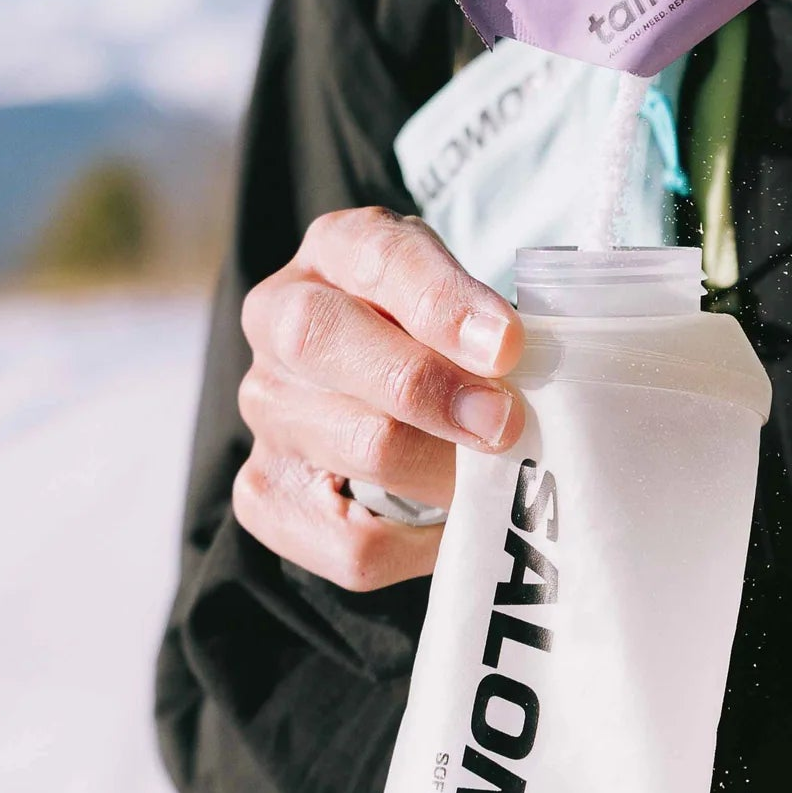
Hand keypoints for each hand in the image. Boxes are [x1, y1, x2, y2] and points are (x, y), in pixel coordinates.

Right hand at [234, 207, 522, 589]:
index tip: (506, 344)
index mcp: (337, 248)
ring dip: (439, 469)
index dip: (442, 302)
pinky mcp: (266, 493)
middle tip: (503, 421)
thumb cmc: (440, 336)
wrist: (387, 390)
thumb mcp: (461, 298)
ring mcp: (266, 407)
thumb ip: (484, 325)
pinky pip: (348, 540)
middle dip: (428, 387)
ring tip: (495, 475)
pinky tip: (451, 524)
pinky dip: (416, 544)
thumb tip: (525, 370)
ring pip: (352, 444)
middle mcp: (280, 317)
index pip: (378, 257)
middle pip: (328, 341)